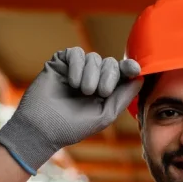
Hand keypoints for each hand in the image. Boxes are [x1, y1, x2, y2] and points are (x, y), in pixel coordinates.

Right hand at [0, 47, 141, 173]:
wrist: (43, 128)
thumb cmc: (73, 126)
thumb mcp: (105, 115)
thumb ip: (123, 97)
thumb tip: (140, 78)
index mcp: (103, 90)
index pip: (120, 73)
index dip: (129, 68)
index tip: (134, 69)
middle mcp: (91, 77)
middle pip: (110, 62)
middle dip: (109, 76)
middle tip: (99, 92)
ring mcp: (75, 69)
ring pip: (93, 57)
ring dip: (91, 74)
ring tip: (82, 91)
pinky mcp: (60, 62)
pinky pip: (76, 52)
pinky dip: (77, 66)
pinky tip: (72, 82)